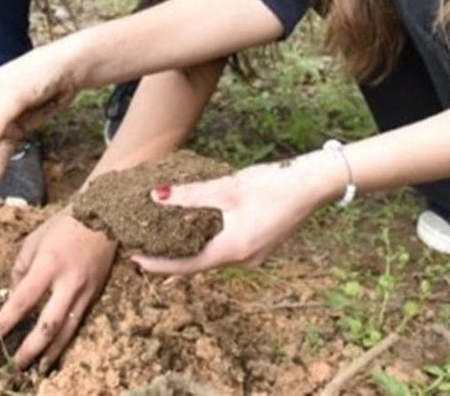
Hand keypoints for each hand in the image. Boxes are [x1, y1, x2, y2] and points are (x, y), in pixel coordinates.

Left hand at [0, 210, 116, 370]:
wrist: (106, 216)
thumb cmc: (65, 225)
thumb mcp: (34, 240)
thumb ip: (20, 269)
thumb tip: (12, 296)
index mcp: (48, 265)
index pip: (21, 301)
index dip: (3, 323)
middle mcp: (68, 282)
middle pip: (47, 325)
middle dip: (30, 349)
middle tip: (14, 365)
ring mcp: (85, 291)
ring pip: (67, 331)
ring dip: (50, 353)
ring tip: (37, 369)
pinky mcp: (95, 295)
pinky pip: (78, 323)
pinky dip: (65, 341)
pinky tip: (55, 352)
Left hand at [131, 156, 336, 276]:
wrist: (314, 185)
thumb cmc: (272, 184)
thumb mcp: (228, 188)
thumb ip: (191, 195)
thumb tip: (156, 197)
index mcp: (233, 250)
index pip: (187, 266)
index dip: (159, 264)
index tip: (135, 260)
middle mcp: (243, 260)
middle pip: (199, 264)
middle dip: (172, 258)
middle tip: (144, 247)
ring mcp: (255, 255)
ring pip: (214, 257)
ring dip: (191, 249)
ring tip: (166, 237)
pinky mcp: (262, 246)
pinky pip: (228, 250)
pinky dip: (209, 242)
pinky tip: (200, 227)